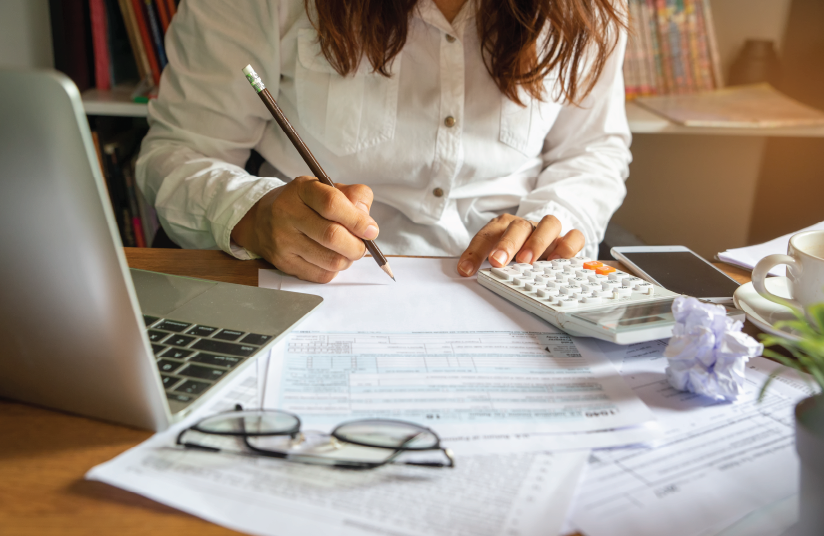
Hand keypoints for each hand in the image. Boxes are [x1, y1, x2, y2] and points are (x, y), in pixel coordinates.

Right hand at [231, 176, 377, 282]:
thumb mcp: (327, 189)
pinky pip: (321, 275)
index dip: (357, 220)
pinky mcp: (283, 263)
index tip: (371, 230)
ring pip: (330, 260)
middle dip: (357, 245)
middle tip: (362, 245)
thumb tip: (368, 223)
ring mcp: (283, 240)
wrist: (262, 220)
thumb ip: (354, 197)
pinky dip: (334, 270)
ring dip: (347, 259)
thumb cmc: (304, 203)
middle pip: (332, 236)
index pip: (332, 204)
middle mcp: (287, 213)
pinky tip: (330, 258)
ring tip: (346, 251)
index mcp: (302, 189)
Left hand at [457, 214, 584, 276]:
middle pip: (518, 226)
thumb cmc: (513, 252)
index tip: (466, 270)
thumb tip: (466, 274)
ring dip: (537, 242)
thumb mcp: (495, 256)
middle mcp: (526, 226)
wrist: (540, 241)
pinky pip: (575, 236)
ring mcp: (548, 232)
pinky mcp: (567, 240)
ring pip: (549, 224)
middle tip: (498, 261)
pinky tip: (557, 261)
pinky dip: (567, 246)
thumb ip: (482, 263)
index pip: (487, 235)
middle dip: (507, 244)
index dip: (475, 252)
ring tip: (527, 261)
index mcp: (503, 227)